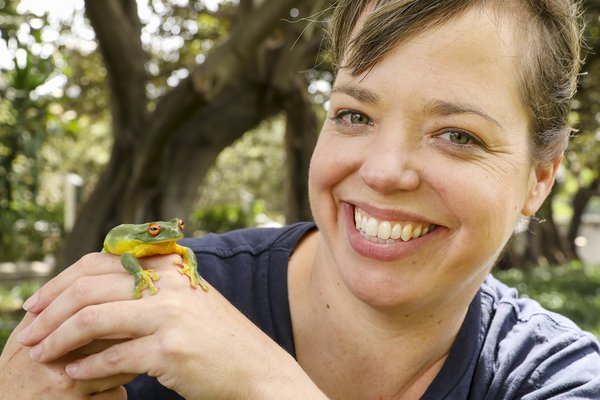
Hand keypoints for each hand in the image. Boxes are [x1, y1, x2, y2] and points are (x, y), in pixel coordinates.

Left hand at [17, 252, 325, 399]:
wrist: (257, 369)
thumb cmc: (218, 340)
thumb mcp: (187, 302)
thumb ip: (149, 290)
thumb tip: (94, 294)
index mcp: (170, 268)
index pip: (101, 262)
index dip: (61, 282)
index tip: (38, 304)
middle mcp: (169, 284)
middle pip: (89, 287)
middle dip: (50, 311)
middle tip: (28, 331)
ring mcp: (171, 315)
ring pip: (94, 318)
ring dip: (58, 339)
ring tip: (40, 354)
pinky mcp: (171, 349)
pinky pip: (114, 357)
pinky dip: (87, 368)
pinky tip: (74, 375)